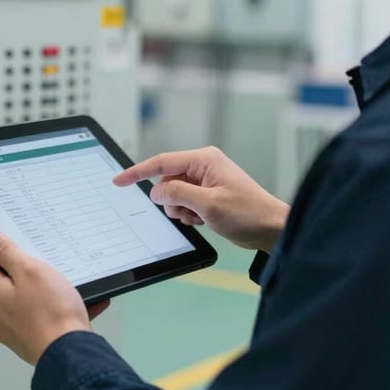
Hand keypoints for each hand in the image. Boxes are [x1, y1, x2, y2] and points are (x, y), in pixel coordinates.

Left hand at [0, 228, 108, 364]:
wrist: (71, 353)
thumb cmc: (52, 312)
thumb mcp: (29, 269)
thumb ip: (4, 251)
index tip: (11, 241)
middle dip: (18, 267)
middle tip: (41, 265)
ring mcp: (6, 326)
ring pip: (16, 294)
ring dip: (35, 287)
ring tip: (58, 286)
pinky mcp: (22, 336)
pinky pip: (31, 312)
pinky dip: (46, 305)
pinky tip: (67, 302)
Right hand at [113, 147, 288, 251]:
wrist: (271, 229)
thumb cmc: (248, 213)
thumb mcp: (208, 205)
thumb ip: (177, 194)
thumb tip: (156, 191)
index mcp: (204, 159)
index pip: (162, 162)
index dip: (137, 172)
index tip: (118, 180)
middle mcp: (203, 166)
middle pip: (167, 181)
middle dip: (172, 201)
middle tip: (190, 214)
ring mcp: (206, 180)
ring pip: (175, 195)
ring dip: (182, 210)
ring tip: (201, 218)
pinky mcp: (208, 194)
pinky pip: (185, 203)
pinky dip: (190, 214)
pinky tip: (205, 220)